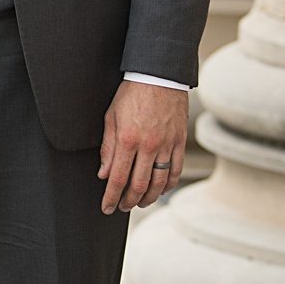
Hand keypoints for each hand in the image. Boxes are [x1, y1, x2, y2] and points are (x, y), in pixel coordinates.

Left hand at [99, 81, 188, 213]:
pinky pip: (176, 170)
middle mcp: (148, 146)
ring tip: (140, 203)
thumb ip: (108, 147)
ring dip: (149, 197)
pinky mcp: (180, 141)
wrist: (159, 75)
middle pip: (138, 185)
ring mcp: (167, 145)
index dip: (111, 197)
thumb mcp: (111, 117)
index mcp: (128, 140)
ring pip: (159, 182)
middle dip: (128, 201)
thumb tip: (104, 173)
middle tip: (122, 207)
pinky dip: (169, 184)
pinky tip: (161, 190)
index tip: (107, 207)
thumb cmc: (131, 94)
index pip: (118, 179)